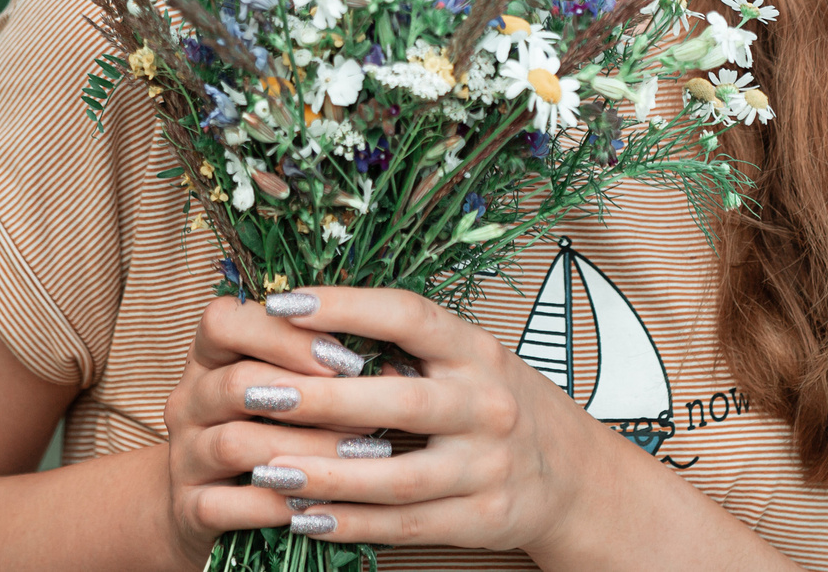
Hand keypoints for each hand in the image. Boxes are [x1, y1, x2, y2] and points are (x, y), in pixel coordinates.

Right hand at [161, 295, 397, 564]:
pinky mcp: (189, 508)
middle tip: (368, 410)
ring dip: (304, 448)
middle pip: (236, 382)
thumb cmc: (271, 429)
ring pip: (235, 443)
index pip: (225, 321)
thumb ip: (320, 365)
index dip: (283, 334)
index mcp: (211, 356)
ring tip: (360, 454)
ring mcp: (184, 456)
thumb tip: (399, 363)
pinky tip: (320, 502)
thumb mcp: (287, 386)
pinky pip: (226, 504)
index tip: (343, 356)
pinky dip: (275, 503)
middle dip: (309, 396)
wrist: (215, 509)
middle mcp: (190, 400)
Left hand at [231, 284, 635, 555]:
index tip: (282, 303)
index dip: (345, 305)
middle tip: (253, 393)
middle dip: (321, 399)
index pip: (409, 316)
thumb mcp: (471, 359)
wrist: (574, 477)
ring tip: (264, 470)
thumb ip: (410, 346)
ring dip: (324, 474)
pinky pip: (404, 524)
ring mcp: (488, 466)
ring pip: (395, 476)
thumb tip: (312, 324)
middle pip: (399, 401)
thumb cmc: (501, 404)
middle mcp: (487, 405)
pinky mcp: (481, 518)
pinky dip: (351, 523)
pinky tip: (304, 516)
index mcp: (478, 351)